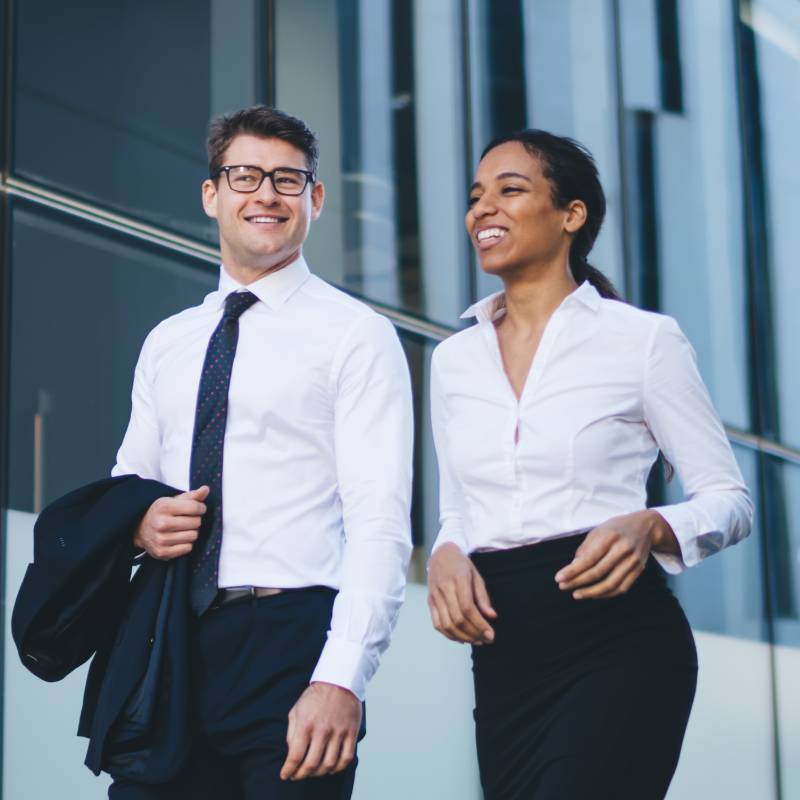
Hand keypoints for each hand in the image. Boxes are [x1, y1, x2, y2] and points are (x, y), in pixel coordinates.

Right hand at [133, 486, 208, 559]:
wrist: (141, 529)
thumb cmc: (162, 512)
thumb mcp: (173, 500)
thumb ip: (192, 495)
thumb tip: (206, 489)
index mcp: (163, 507)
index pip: (195, 507)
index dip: (201, 507)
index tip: (198, 508)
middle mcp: (161, 523)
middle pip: (196, 522)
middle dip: (196, 520)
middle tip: (188, 519)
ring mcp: (161, 539)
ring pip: (193, 536)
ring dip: (192, 532)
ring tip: (183, 529)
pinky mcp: (163, 552)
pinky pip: (188, 548)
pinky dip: (187, 544)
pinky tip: (179, 538)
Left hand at [281, 682, 361, 780]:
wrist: (339, 680)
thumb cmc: (315, 696)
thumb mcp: (296, 710)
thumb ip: (292, 733)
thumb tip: (292, 753)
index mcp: (306, 724)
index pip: (295, 756)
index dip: (289, 770)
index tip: (285, 775)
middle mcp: (322, 730)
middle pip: (312, 764)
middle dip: (302, 775)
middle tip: (298, 775)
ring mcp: (339, 732)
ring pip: (329, 764)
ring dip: (320, 773)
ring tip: (314, 771)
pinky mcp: (351, 732)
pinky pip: (346, 758)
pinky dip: (338, 768)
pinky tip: (332, 767)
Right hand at [427, 542, 496, 643]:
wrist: (440, 555)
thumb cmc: (461, 565)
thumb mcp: (476, 575)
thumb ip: (483, 596)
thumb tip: (491, 616)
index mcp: (458, 579)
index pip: (468, 608)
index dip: (480, 624)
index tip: (491, 635)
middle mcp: (444, 588)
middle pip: (457, 619)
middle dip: (474, 633)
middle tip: (486, 640)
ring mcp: (435, 596)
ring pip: (447, 624)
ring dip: (462, 637)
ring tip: (476, 640)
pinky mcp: (430, 601)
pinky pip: (437, 624)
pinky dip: (449, 635)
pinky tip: (461, 638)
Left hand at [555, 510, 677, 598]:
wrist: (646, 527)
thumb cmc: (616, 528)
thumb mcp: (598, 531)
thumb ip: (585, 549)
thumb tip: (572, 568)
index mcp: (609, 537)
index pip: (588, 558)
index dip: (573, 571)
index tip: (559, 578)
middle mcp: (622, 549)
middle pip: (598, 572)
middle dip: (578, 582)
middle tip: (563, 587)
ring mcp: (633, 561)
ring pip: (611, 584)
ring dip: (591, 592)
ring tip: (576, 594)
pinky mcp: (639, 570)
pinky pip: (621, 588)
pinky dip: (606, 594)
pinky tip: (594, 594)